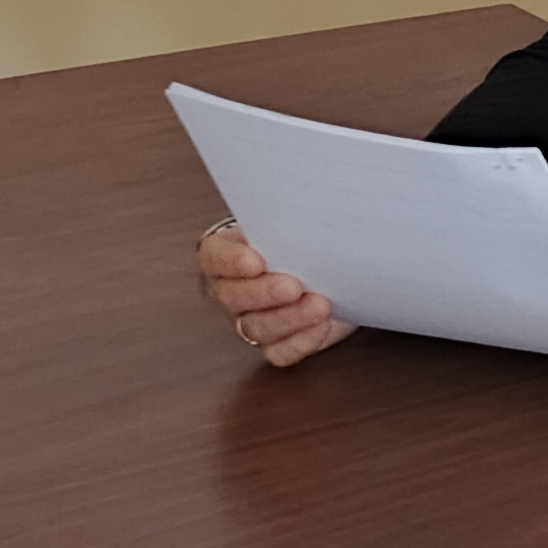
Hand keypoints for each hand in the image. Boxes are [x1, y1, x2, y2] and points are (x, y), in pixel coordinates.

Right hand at [199, 222, 354, 367]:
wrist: (332, 264)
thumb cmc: (305, 236)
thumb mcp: (295, 219)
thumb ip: (290, 216)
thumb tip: (310, 195)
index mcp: (227, 253)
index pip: (215, 257)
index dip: (231, 262)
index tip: (256, 260)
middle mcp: (233, 289)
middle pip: (234, 297)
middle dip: (264, 293)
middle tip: (294, 286)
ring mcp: (253, 319)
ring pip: (257, 327)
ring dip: (289, 319)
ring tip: (320, 305)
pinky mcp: (279, 342)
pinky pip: (280, 352)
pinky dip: (301, 342)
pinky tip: (321, 327)